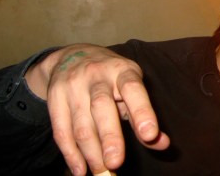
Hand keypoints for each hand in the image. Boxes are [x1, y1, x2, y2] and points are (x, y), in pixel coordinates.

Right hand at [25, 44, 169, 175]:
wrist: (73, 55)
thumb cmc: (112, 79)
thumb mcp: (131, 88)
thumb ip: (144, 117)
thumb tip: (164, 144)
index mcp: (122, 71)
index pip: (133, 88)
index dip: (142, 111)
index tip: (150, 135)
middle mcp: (97, 76)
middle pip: (102, 107)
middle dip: (110, 137)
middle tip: (115, 163)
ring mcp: (73, 86)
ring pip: (81, 124)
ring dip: (91, 153)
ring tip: (101, 173)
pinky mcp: (55, 98)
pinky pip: (61, 130)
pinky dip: (71, 154)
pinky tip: (80, 170)